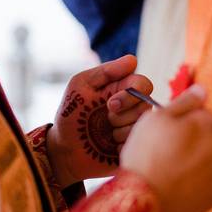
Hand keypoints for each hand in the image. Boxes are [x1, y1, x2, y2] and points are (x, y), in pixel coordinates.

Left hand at [48, 55, 153, 187]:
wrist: (64, 151)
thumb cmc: (70, 116)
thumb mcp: (80, 86)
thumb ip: (105, 72)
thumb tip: (133, 60)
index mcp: (122, 90)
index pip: (144, 84)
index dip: (130, 95)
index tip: (110, 105)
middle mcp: (132, 107)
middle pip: (146, 105)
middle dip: (123, 115)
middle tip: (106, 120)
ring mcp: (134, 127)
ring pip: (143, 125)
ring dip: (121, 132)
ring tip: (106, 136)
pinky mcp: (134, 146)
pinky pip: (140, 144)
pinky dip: (123, 146)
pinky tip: (110, 148)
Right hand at [120, 85, 211, 211]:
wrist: (146, 201)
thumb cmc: (147, 155)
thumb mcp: (157, 118)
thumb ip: (184, 101)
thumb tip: (203, 89)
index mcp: (208, 122)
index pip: (201, 116)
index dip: (182, 124)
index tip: (166, 136)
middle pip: (208, 138)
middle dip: (192, 143)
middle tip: (166, 155)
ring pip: (209, 161)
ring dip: (195, 164)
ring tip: (170, 173)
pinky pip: (208, 183)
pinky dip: (196, 184)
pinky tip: (176, 187)